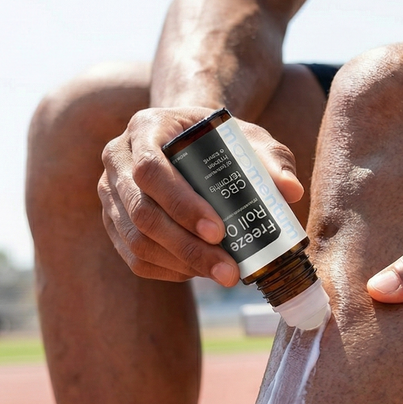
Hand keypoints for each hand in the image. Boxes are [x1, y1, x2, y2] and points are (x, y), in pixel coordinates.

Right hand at [98, 107, 303, 283]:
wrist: (188, 144)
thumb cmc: (219, 140)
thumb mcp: (248, 138)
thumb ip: (271, 158)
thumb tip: (291, 191)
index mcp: (145, 128)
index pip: (151, 170)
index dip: (181, 204)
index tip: (219, 231)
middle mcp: (117, 159)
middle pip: (142, 212)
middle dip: (187, 246)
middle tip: (228, 270)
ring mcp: (111, 194)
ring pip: (136, 241)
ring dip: (180, 264)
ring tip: (222, 275)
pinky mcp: (114, 223)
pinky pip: (135, 258)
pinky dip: (169, 270)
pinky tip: (200, 272)